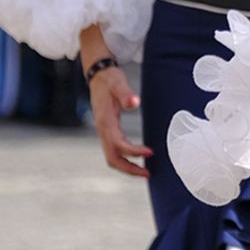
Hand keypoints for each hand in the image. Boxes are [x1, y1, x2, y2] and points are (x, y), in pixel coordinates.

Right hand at [88, 63, 150, 177]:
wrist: (98, 75)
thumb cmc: (110, 79)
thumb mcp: (118, 82)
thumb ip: (125, 93)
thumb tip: (134, 102)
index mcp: (105, 121)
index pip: (119, 144)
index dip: (134, 152)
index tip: (151, 153)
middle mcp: (102, 130)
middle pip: (112, 159)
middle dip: (129, 169)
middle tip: (148, 174)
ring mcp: (103, 132)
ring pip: (112, 157)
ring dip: (127, 167)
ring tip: (145, 171)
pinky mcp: (107, 131)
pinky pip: (113, 151)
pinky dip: (125, 159)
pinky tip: (137, 157)